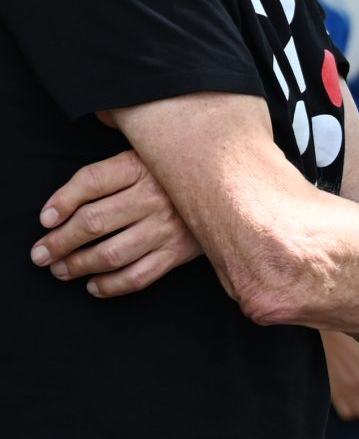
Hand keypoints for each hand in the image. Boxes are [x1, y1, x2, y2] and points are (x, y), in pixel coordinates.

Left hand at [29, 150, 203, 296]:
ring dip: (78, 266)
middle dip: (59, 242)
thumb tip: (83, 156)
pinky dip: (111, 286)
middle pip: (92, 222)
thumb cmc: (181, 172)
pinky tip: (94, 286)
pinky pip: (138, 276)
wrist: (236, 188)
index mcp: (144, 166)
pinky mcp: (180, 252)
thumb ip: (116, 156)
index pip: (91, 182)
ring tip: (61, 270)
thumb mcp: (152, 152)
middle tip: (41, 254)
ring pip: (110, 253)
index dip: (61, 201)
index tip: (45, 220)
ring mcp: (169, 227)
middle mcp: (155, 196)